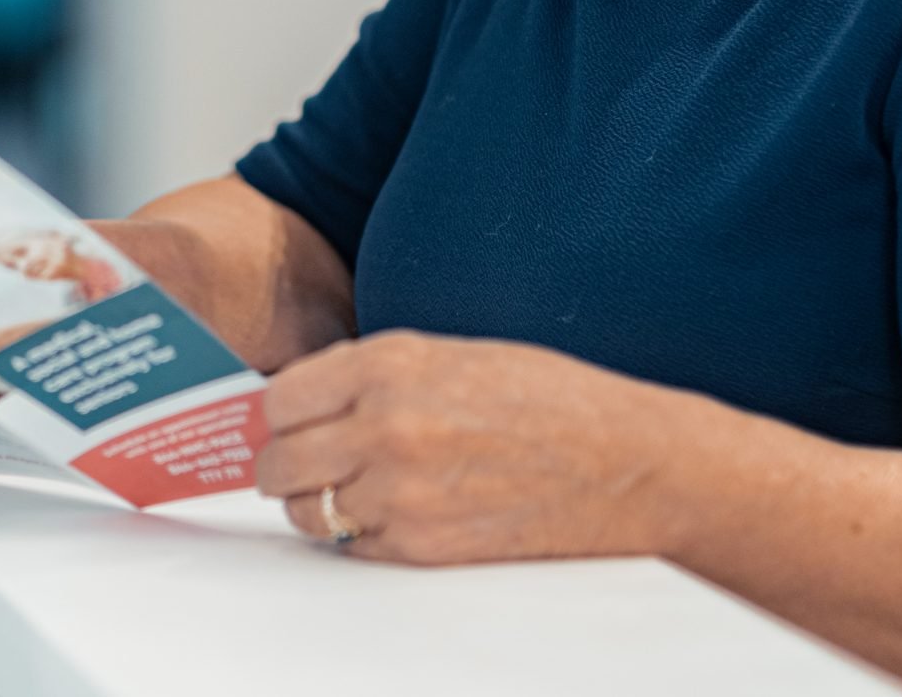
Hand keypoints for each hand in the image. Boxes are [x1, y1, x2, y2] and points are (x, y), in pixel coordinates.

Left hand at [254, 330, 675, 564]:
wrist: (623, 462)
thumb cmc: (555, 401)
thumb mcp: (455, 354)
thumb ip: (379, 374)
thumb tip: (315, 400)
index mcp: (391, 365)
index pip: (281, 398)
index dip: (281, 413)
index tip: (288, 421)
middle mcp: (385, 426)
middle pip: (279, 460)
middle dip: (285, 462)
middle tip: (304, 461)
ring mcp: (400, 492)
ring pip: (307, 512)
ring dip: (317, 503)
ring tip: (350, 490)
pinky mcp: (422, 546)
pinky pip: (350, 548)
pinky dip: (357, 537)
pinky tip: (392, 514)